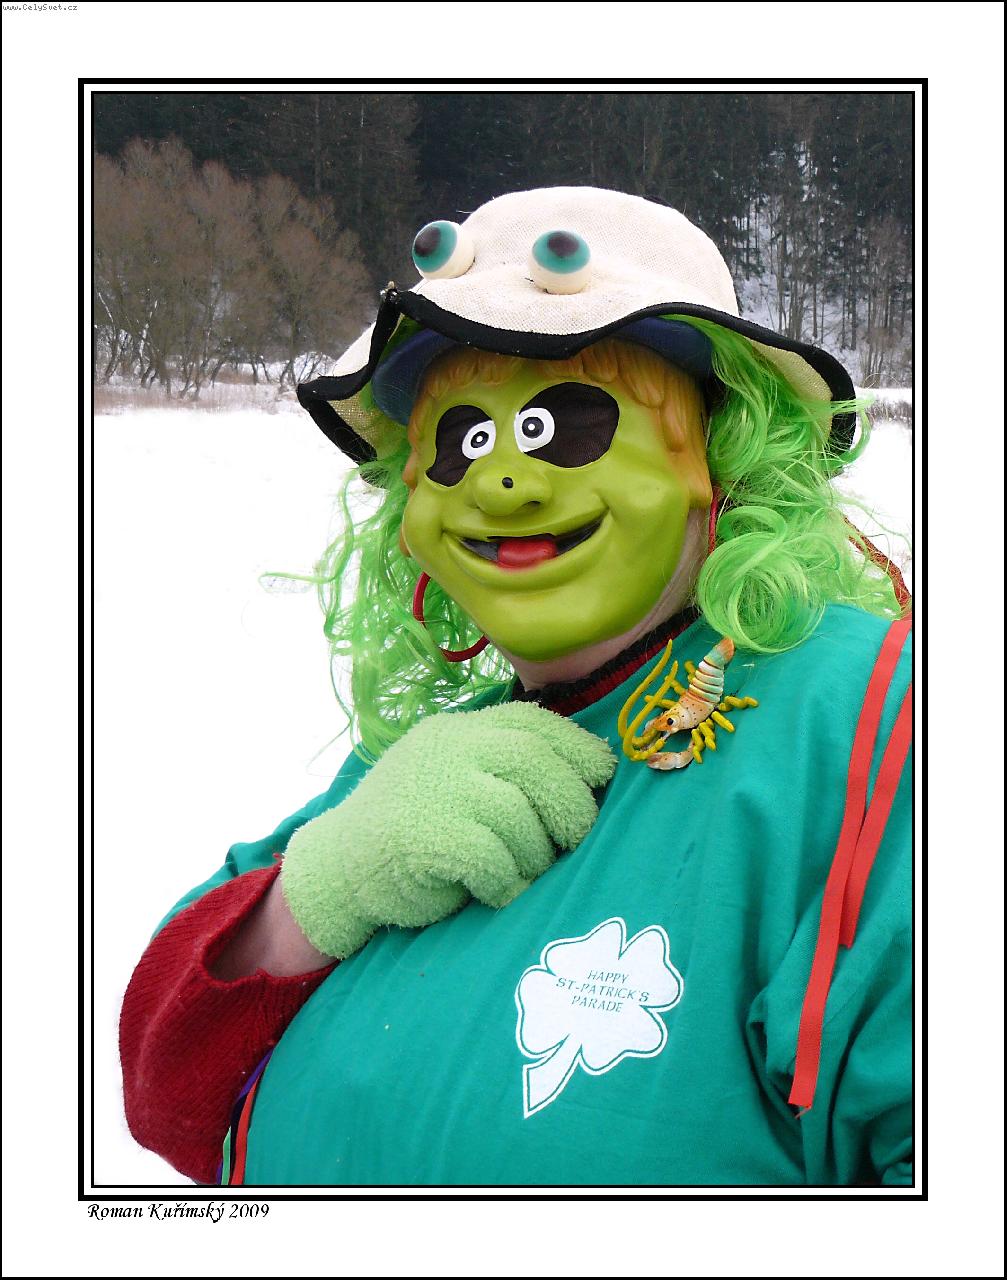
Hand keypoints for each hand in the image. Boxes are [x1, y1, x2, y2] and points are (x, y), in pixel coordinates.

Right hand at [280, 702, 616, 958]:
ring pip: (516, 814)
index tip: (603, 775)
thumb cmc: (417, 827)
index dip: (577, 748)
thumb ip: (502, 767)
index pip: (532, 722)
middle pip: (533, 760)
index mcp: (460, 731)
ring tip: (523, 874)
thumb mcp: (456, 777)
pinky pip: (489, 857)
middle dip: (569, 803)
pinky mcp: (421, 834)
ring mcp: (431, 788)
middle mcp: (447, 749)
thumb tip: (586, 782)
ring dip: (534, 854)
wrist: (340, 867)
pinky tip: (496, 892)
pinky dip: (504, 882)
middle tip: (576, 837)